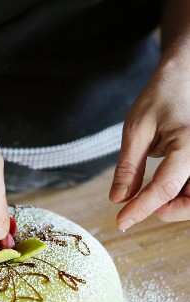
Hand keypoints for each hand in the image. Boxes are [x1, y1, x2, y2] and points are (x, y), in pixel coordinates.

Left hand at [109, 55, 189, 229]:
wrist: (184, 78)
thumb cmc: (161, 98)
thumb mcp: (136, 130)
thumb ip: (128, 168)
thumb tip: (118, 200)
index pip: (165, 187)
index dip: (141, 209)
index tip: (121, 222)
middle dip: (168, 210)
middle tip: (140, 206)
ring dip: (174, 204)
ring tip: (149, 194)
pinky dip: (179, 194)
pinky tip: (163, 188)